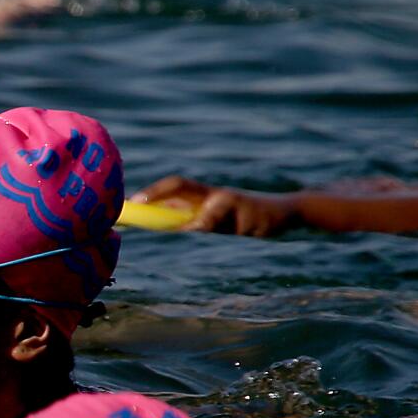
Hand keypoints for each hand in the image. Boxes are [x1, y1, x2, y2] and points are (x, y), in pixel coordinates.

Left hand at [135, 175, 296, 236]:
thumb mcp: (216, 218)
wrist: (286, 213)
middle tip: (138, 203)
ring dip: (199, 220)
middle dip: (159, 193)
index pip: (175, 186)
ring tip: (194, 229)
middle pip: (182, 185)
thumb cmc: (245, 217)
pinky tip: (232, 231)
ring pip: (210, 208)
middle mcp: (215, 194)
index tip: (131, 203)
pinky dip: (228, 225)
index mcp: (205, 195)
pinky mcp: (254, 212)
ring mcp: (235, 200)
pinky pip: (235, 220)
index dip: (153, 192)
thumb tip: (160, 219)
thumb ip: (192, 217)